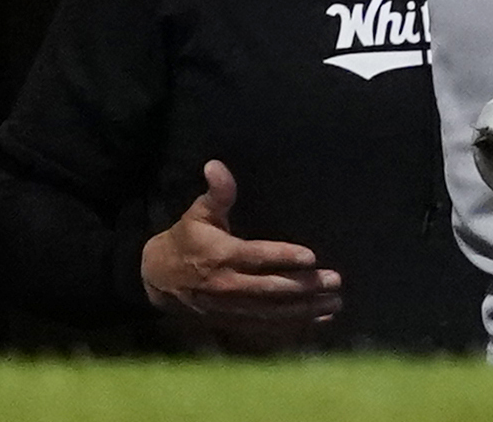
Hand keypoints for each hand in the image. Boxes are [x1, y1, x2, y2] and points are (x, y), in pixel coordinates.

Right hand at [140, 161, 339, 344]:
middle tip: (335, 280)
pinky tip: (320, 319)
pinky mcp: (233, 321)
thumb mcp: (198, 213)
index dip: (283, 257)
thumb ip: (217, 192)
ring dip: (305, 308)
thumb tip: (216, 165)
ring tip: (335, 301)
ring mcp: (231, 308)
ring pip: (273, 311)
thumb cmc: (186, 239)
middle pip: (270, 289)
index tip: (311, 257)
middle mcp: (228, 285)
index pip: (256, 257)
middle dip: (304, 286)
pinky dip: (294, 325)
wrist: (157, 279)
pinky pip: (267, 327)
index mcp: (222, 255)